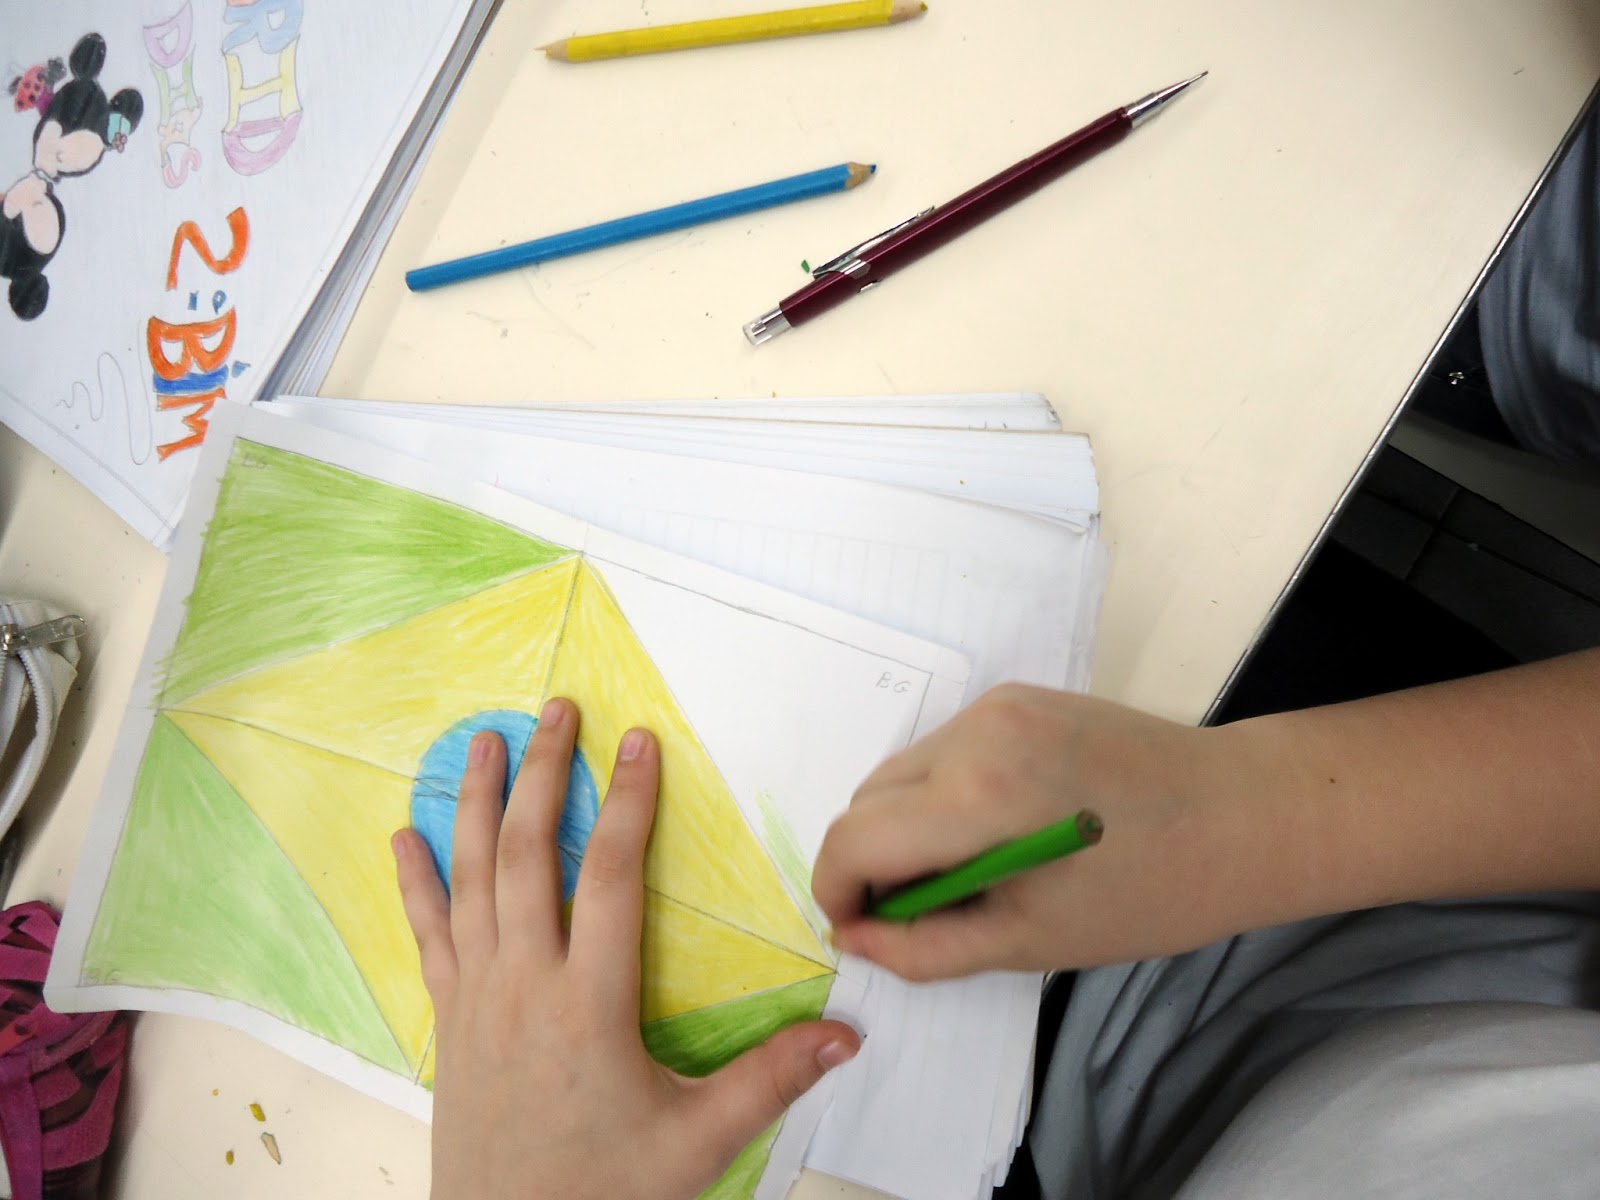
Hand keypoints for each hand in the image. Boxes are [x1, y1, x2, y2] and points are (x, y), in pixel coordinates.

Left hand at [394, 698, 860, 1199]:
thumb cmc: (602, 1191)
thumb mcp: (696, 1141)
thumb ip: (769, 1081)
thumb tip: (846, 1033)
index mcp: (587, 1002)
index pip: (609, 877)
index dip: (628, 803)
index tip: (636, 741)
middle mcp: (523, 985)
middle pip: (527, 855)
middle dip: (545, 774)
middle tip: (556, 710)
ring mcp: (476, 998)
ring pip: (469, 880)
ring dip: (477, 804)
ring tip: (487, 742)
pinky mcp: (448, 1020)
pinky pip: (426, 934)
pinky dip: (414, 881)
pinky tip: (402, 838)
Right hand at [812, 684, 1285, 979]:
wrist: (1241, 813)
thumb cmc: (1149, 893)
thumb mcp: (1032, 941)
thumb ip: (929, 946)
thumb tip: (858, 938)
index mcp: (975, 796)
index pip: (855, 838)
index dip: (838, 891)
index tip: (859, 929)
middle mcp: (972, 733)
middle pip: (867, 800)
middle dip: (871, 861)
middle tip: (915, 914)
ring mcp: (994, 706)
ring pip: (901, 772)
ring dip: (903, 826)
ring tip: (959, 874)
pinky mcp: (1016, 697)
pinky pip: (942, 749)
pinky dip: (940, 793)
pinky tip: (989, 830)